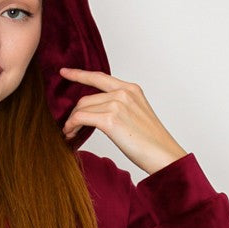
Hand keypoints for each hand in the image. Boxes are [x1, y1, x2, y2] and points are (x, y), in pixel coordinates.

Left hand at [59, 68, 187, 174]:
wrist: (164, 155)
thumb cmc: (151, 143)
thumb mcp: (136, 116)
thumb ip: (120, 108)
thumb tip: (97, 114)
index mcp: (131, 89)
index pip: (99, 77)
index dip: (79, 74)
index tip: (64, 72)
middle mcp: (124, 92)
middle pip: (87, 98)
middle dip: (74, 112)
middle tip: (69, 127)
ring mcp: (117, 104)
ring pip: (81, 108)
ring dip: (71, 122)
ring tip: (70, 133)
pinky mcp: (110, 119)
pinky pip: (80, 118)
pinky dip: (71, 125)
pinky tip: (70, 134)